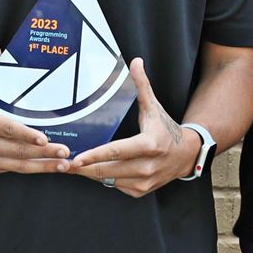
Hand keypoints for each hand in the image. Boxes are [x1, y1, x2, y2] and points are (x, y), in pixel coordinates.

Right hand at [0, 42, 70, 173]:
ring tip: (64, 164)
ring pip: (18, 165)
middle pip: (17, 150)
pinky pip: (14, 169)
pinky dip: (33, 169)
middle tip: (66, 152)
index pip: (5, 129)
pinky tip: (50, 166)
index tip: (43, 138)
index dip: (24, 135)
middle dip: (43, 152)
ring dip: (43, 166)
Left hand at [65, 61, 196, 197]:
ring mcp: (145, 181)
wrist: (187, 155)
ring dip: (91, 174)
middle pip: (108, 170)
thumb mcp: (154, 107)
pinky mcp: (142, 191)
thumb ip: (142, 85)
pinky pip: (116, 186)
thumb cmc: (166, 129)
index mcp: (149, 145)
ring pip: (109, 180)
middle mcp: (147, 166)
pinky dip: (105, 179)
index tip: (76, 159)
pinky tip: (98, 170)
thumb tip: (135, 61)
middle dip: (84, 168)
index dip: (94, 156)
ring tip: (75, 166)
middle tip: (64, 163)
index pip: (116, 152)